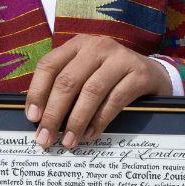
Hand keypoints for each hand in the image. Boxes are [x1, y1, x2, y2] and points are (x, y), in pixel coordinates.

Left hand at [24, 34, 171, 149]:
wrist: (152, 74)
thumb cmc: (109, 78)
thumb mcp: (85, 74)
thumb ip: (65, 88)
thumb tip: (38, 118)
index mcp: (78, 44)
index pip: (49, 65)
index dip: (37, 92)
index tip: (32, 118)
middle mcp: (97, 46)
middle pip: (68, 80)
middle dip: (54, 113)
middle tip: (45, 138)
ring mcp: (120, 57)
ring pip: (91, 91)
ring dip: (76, 120)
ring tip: (68, 141)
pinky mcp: (139, 73)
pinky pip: (115, 100)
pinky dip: (99, 120)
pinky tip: (90, 135)